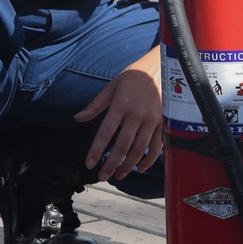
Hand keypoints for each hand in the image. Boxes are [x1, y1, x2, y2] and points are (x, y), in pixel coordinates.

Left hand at [75, 47, 163, 180]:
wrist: (161, 67)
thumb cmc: (133, 77)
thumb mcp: (111, 86)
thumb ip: (95, 105)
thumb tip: (78, 118)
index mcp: (121, 104)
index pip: (106, 132)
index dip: (97, 150)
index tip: (90, 163)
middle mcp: (137, 114)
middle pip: (122, 145)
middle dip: (112, 164)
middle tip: (103, 176)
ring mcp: (152, 119)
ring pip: (139, 149)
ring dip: (128, 165)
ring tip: (118, 175)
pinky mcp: (163, 123)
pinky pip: (157, 146)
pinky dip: (149, 160)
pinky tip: (140, 168)